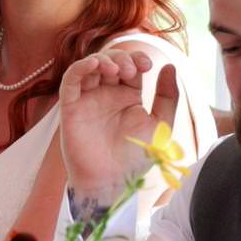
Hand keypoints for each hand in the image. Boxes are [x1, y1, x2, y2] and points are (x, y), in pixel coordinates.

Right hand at [58, 51, 179, 205]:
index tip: (148, 65)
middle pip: (110, 61)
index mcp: (127, 97)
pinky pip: (71, 81)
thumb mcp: (160, 125)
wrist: (113, 182)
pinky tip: (93, 64)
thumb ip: (167, 97)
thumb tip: (170, 67)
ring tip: (116, 69)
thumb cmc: (136, 159)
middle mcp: (106, 95)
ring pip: (89, 67)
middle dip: (122, 58)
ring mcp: (88, 100)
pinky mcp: (71, 108)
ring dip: (103, 60)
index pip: (131, 66)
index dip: (138, 58)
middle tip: (131, 70)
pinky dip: (80, 68)